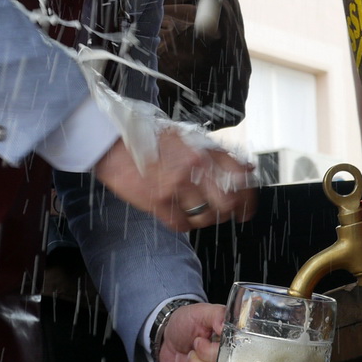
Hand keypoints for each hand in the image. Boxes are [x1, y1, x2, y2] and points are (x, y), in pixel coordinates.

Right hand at [92, 128, 254, 231]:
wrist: (113, 142)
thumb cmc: (150, 138)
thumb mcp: (188, 137)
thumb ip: (217, 153)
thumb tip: (247, 168)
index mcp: (203, 150)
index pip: (240, 177)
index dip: (248, 197)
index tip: (247, 207)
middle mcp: (194, 167)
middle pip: (227, 203)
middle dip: (229, 212)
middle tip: (224, 215)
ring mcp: (176, 185)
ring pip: (205, 217)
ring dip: (204, 219)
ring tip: (196, 212)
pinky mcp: (158, 202)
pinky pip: (182, 225)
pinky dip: (184, 224)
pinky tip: (179, 215)